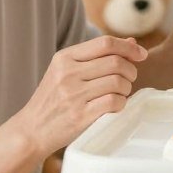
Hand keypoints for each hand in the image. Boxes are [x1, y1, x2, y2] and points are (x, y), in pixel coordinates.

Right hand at [12, 35, 147, 160]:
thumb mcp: (67, 71)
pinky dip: (121, 103)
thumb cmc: (53, 99)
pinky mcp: (79, 115)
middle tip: (129, 79)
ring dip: (126, 88)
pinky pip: (113, 102)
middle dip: (130, 70)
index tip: (141, 54)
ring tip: (120, 93)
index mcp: (64, 58)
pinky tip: (115, 105)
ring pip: (117, 81)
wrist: (31, 130)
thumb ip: (98, 56)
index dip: (128, 47)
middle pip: (115, 62)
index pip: (105, 43)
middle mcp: (67, 74)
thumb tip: (132, 42)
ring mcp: (72, 95)